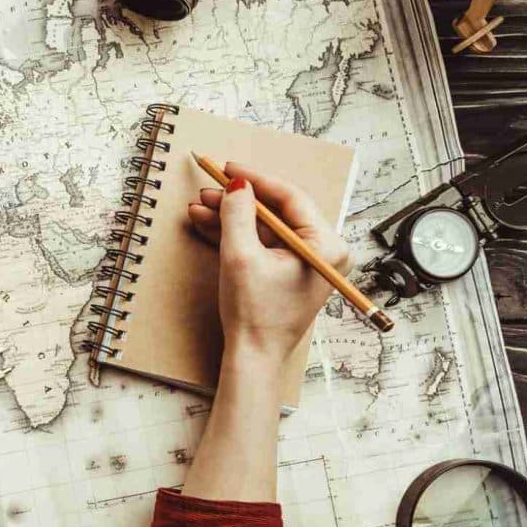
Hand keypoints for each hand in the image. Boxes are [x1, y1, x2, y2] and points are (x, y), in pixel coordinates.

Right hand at [186, 162, 351, 368]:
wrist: (253, 357)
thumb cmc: (255, 314)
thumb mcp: (240, 256)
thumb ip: (238, 214)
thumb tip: (237, 185)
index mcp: (326, 246)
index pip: (290, 198)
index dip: (256, 180)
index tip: (229, 169)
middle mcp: (322, 251)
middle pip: (276, 212)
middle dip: (238, 201)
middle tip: (209, 189)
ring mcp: (305, 262)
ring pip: (264, 228)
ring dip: (231, 217)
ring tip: (201, 206)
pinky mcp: (287, 273)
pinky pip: (261, 245)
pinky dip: (236, 235)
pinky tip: (208, 223)